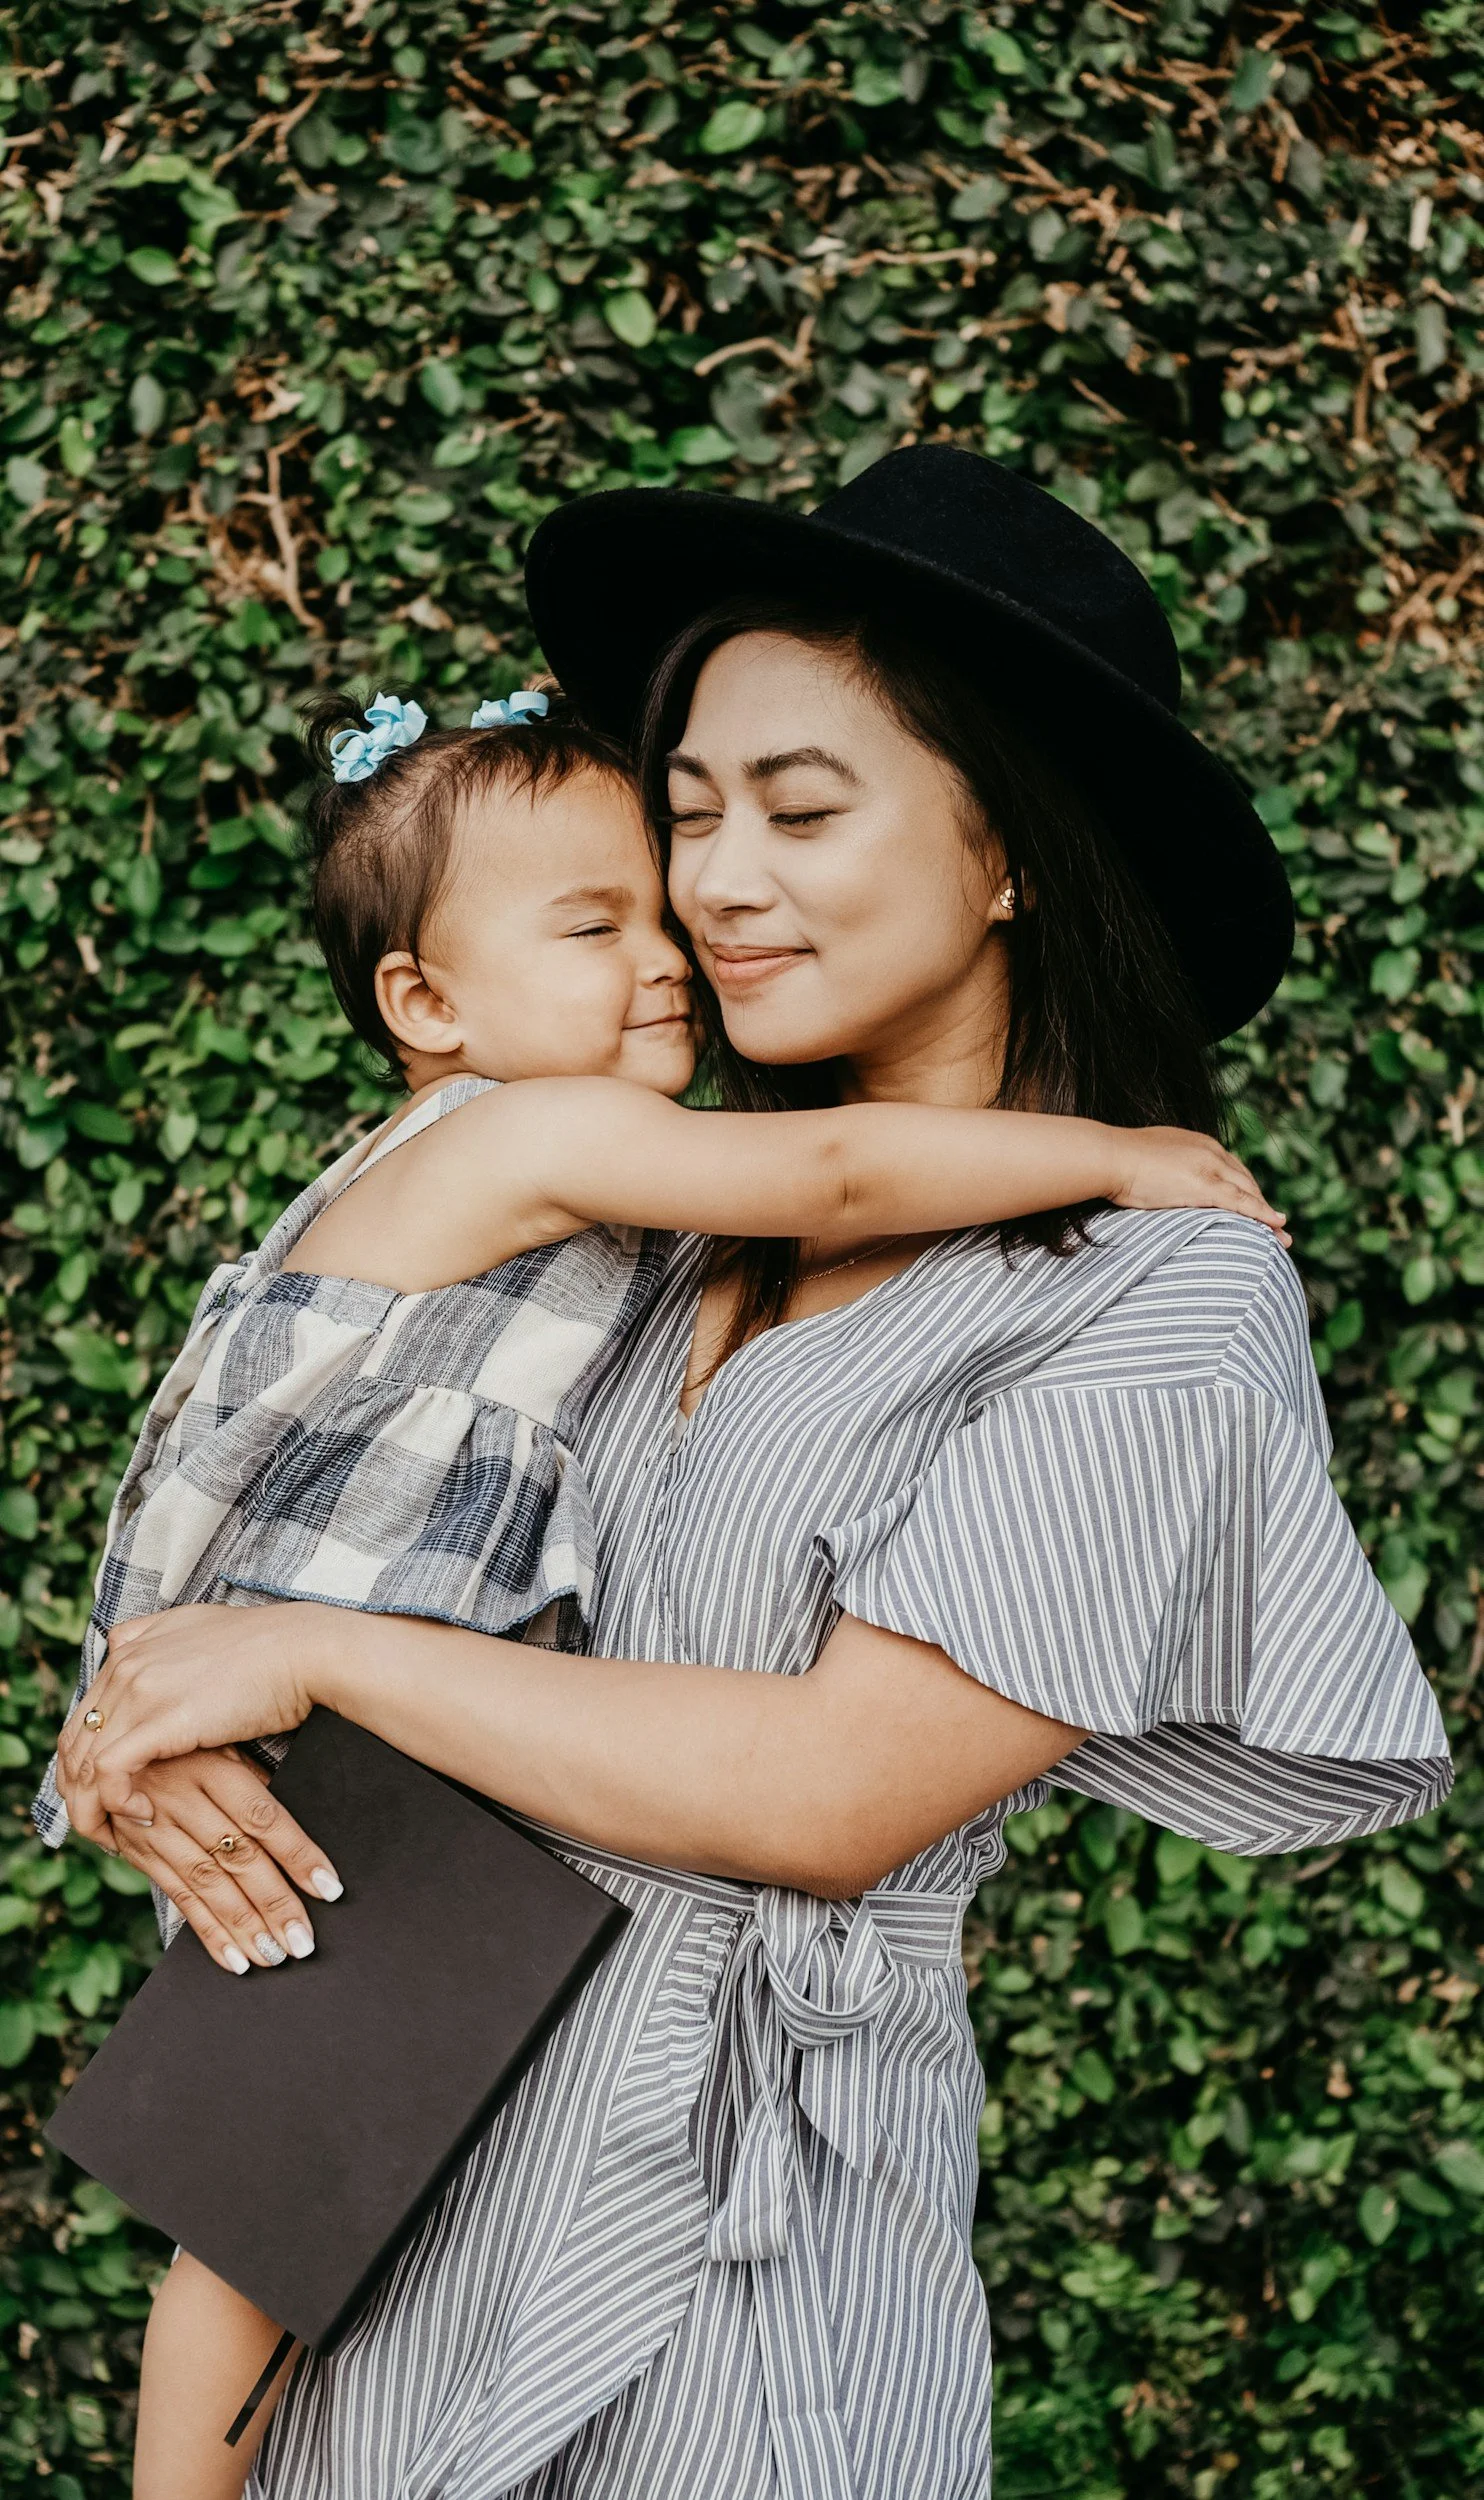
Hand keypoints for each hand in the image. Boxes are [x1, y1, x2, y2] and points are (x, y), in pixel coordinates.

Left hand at [58, 1603, 322, 1825]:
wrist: (306, 1651)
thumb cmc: (270, 1649)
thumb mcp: (201, 1628)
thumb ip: (160, 1638)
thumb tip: (133, 1647)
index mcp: (132, 1646)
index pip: (84, 1713)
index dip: (84, 1760)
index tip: (102, 1791)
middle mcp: (125, 1664)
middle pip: (74, 1740)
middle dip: (79, 1789)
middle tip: (101, 1823)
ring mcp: (139, 1689)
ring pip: (83, 1762)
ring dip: (92, 1805)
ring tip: (116, 1832)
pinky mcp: (159, 1720)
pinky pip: (109, 1772)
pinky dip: (114, 1802)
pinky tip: (142, 1816)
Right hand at [61, 1745, 341, 1975]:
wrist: (113, 1744)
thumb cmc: (189, 1743)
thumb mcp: (223, 1744)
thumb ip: (254, 1784)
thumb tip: (301, 1824)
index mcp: (213, 1768)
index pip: (263, 1817)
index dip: (297, 1854)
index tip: (328, 1887)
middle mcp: (183, 1800)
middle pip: (237, 1858)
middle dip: (274, 1903)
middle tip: (303, 1941)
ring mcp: (157, 1829)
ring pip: (207, 1884)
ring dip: (244, 1926)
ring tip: (275, 1956)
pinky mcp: (140, 1854)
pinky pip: (177, 1898)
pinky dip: (208, 1932)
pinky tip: (234, 1960)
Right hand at [1108, 1127, 1288, 1241]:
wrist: (1107, 1156)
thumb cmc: (1116, 1161)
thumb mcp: (1148, 1160)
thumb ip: (1163, 1170)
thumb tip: (1158, 1183)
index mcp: (1197, 1143)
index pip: (1231, 1169)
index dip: (1245, 1191)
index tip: (1254, 1208)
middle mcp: (1210, 1151)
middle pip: (1245, 1181)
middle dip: (1262, 1205)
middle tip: (1276, 1227)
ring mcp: (1209, 1167)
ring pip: (1248, 1193)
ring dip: (1268, 1215)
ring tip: (1281, 1235)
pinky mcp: (1204, 1185)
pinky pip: (1241, 1203)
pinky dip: (1261, 1215)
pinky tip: (1275, 1226)